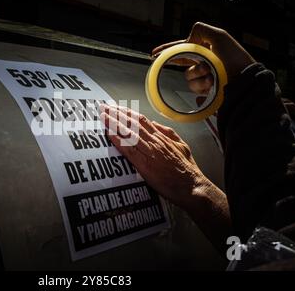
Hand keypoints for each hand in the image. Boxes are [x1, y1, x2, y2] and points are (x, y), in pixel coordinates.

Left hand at [100, 104, 230, 249]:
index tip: (116, 107)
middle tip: (104, 107)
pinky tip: (109, 134)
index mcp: (161, 137)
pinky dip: (118, 140)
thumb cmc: (187, 169)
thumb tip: (155, 124)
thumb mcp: (181, 145)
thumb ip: (168, 133)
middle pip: (132, 123)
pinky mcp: (145, 165)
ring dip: (114, 123)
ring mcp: (149, 152)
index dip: (127, 112)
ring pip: (129, 133)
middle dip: (116, 114)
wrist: (191, 186)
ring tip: (103, 116)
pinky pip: (128, 149)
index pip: (140, 120)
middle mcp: (154, 141)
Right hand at [152, 22, 255, 82]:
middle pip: (183, 65)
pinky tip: (214, 84)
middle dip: (193, 65)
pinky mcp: (206, 90)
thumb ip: (200, 30)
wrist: (244, 79)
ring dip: (200, 76)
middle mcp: (202, 62)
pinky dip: (203, 86)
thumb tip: (188, 40)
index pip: (181, 48)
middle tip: (207, 67)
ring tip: (214, 75)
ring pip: (188, 78)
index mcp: (204, 49)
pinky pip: (194, 89)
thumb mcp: (219, 36)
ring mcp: (203, 77)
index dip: (166, 51)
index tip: (154, 54)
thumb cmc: (234, 57)